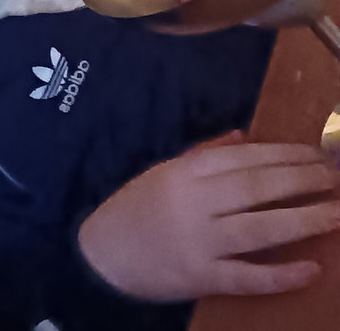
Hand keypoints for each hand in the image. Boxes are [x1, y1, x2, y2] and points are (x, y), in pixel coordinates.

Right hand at [78, 131, 339, 300]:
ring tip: (335, 213)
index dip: (282, 155)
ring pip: (258, 229)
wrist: (100, 256)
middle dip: (300, 182)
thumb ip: (203, 156)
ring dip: (303, 221)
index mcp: (182, 173)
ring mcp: (196, 241)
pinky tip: (310, 269)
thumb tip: (244, 137)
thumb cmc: (134, 210)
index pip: (241, 159)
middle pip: (255, 188)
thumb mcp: (162, 174)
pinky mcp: (199, 277)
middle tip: (334, 178)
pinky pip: (246, 276)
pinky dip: (280, 275)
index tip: (314, 154)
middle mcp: (191, 203)